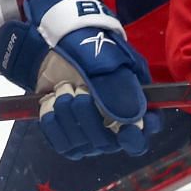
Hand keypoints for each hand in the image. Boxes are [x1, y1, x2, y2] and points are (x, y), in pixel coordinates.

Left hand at [0, 0, 160, 158]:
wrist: (58, 45)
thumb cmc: (91, 50)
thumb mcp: (111, 64)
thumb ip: (121, 90)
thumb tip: (130, 120)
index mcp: (132, 110)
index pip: (139, 140)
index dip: (134, 139)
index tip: (124, 130)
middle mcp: (112, 129)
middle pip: (105, 144)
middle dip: (87, 114)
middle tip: (79, 88)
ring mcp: (88, 136)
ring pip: (81, 145)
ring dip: (67, 113)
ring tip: (64, 88)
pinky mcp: (66, 137)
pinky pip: (61, 144)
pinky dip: (53, 122)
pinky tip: (51, 102)